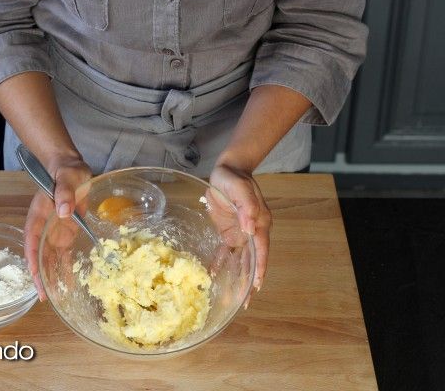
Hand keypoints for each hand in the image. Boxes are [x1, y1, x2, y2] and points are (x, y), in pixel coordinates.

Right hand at [24, 153, 91, 300]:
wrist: (72, 169)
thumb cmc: (67, 172)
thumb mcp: (67, 178)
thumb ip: (64, 193)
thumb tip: (64, 211)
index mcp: (39, 215)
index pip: (32, 240)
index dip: (33, 258)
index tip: (35, 274)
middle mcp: (44, 228)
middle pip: (39, 255)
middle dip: (41, 276)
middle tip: (44, 297)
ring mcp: (55, 232)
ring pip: (51, 259)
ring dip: (52, 277)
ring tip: (55, 297)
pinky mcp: (67, 234)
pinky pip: (65, 255)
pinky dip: (66, 268)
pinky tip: (70, 283)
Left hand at [209, 163, 271, 307]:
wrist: (226, 171)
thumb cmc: (234, 178)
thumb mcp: (240, 188)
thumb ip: (247, 206)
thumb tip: (249, 228)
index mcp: (259, 223)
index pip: (261, 251)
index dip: (259, 269)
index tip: (256, 286)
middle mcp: (252, 232)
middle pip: (251, 261)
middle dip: (248, 282)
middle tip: (242, 304)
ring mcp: (240, 234)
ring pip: (239, 261)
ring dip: (235, 278)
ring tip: (230, 298)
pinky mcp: (228, 234)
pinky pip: (225, 253)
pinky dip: (220, 265)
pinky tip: (213, 277)